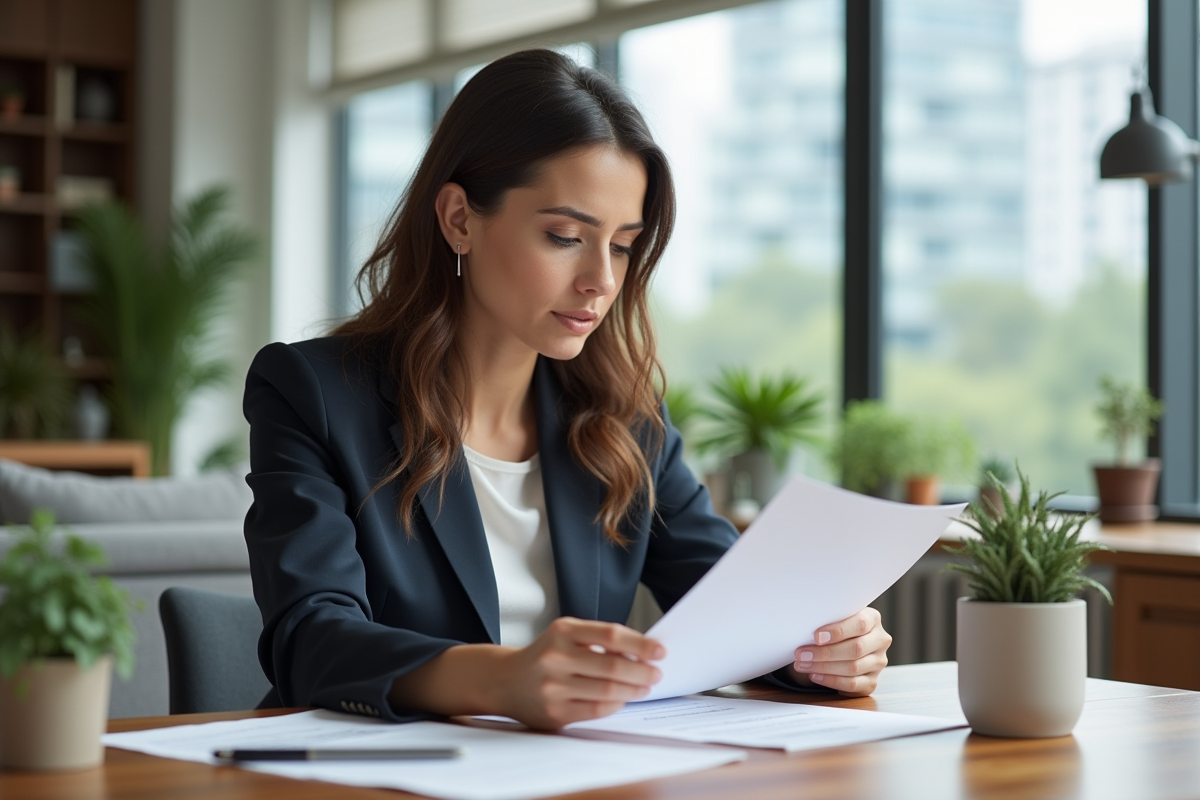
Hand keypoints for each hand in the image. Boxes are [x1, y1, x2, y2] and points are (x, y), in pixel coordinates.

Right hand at [494, 617, 664, 728]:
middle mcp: (555, 657)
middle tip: (656, 673)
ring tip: (644, 686)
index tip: (660, 651)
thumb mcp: (566, 635)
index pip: (611, 635)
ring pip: (607, 691)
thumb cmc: (545, 655)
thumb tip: (642, 652)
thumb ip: (598, 639)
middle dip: (642, 671)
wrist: (505, 680)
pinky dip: (615, 705)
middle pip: (612, 666)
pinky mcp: (554, 712)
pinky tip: (622, 699)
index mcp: (562, 631)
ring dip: (633, 690)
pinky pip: (596, 710)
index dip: (640, 644)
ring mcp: (553, 687)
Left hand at [788, 607, 890, 695]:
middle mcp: (880, 640)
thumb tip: (805, 628)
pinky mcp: (872, 681)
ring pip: (853, 668)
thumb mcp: (835, 618)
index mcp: (873, 619)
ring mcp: (878, 662)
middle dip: (825, 653)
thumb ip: (828, 620)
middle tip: (801, 654)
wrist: (846, 641)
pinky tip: (815, 676)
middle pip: (855, 649)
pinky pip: (853, 685)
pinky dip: (831, 681)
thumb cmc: (837, 627)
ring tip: (803, 665)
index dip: (838, 631)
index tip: (816, 637)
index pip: (860, 624)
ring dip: (823, 668)